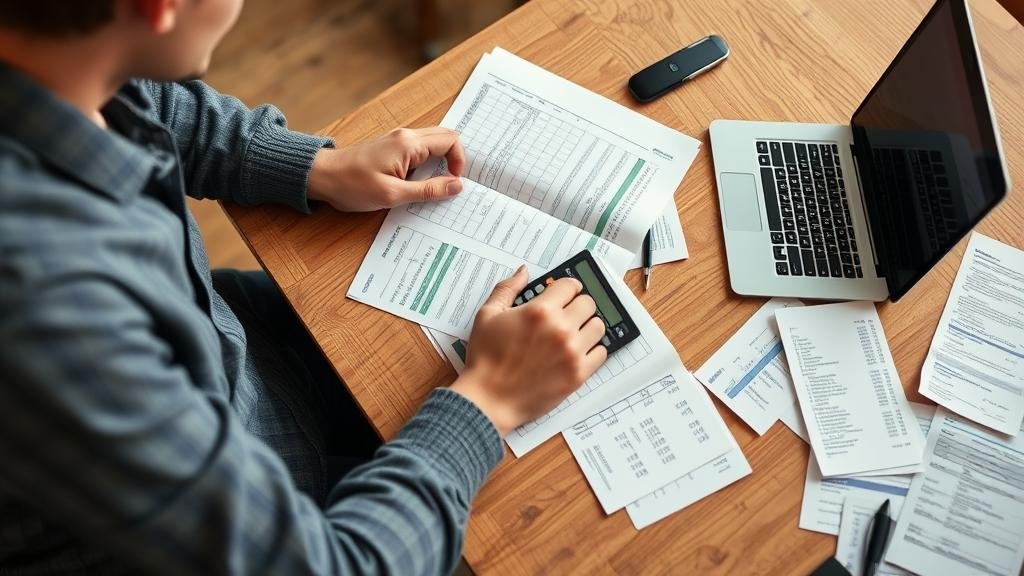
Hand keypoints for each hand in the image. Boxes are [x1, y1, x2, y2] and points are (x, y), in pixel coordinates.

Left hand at [307, 127, 465, 211]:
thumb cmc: (351, 185)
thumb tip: (456, 186)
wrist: (321, 176)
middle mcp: (406, 137)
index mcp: (409, 144)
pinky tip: (418, 184)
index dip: (459, 162)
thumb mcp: (393, 195)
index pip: (450, 141)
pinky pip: (419, 151)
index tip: (453, 183)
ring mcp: (398, 141)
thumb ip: (428, 190)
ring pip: (432, 145)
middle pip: (444, 138)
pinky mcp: (391, 149)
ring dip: (439, 164)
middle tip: (450, 183)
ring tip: (433, 187)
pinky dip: (426, 165)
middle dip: (453, 160)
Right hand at [449, 266, 608, 436]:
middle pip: (588, 304)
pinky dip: (592, 350)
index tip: (565, 293)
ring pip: (598, 327)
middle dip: (578, 305)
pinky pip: (601, 353)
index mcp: (540, 311)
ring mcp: (572, 353)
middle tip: (567, 313)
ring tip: (573, 333)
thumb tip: (523, 271)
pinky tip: (577, 351)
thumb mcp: (487, 315)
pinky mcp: (578, 375)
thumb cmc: (485, 358)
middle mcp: (560, 329)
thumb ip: (507, 289)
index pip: (571, 286)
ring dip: (587, 326)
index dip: (567, 287)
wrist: (489, 399)